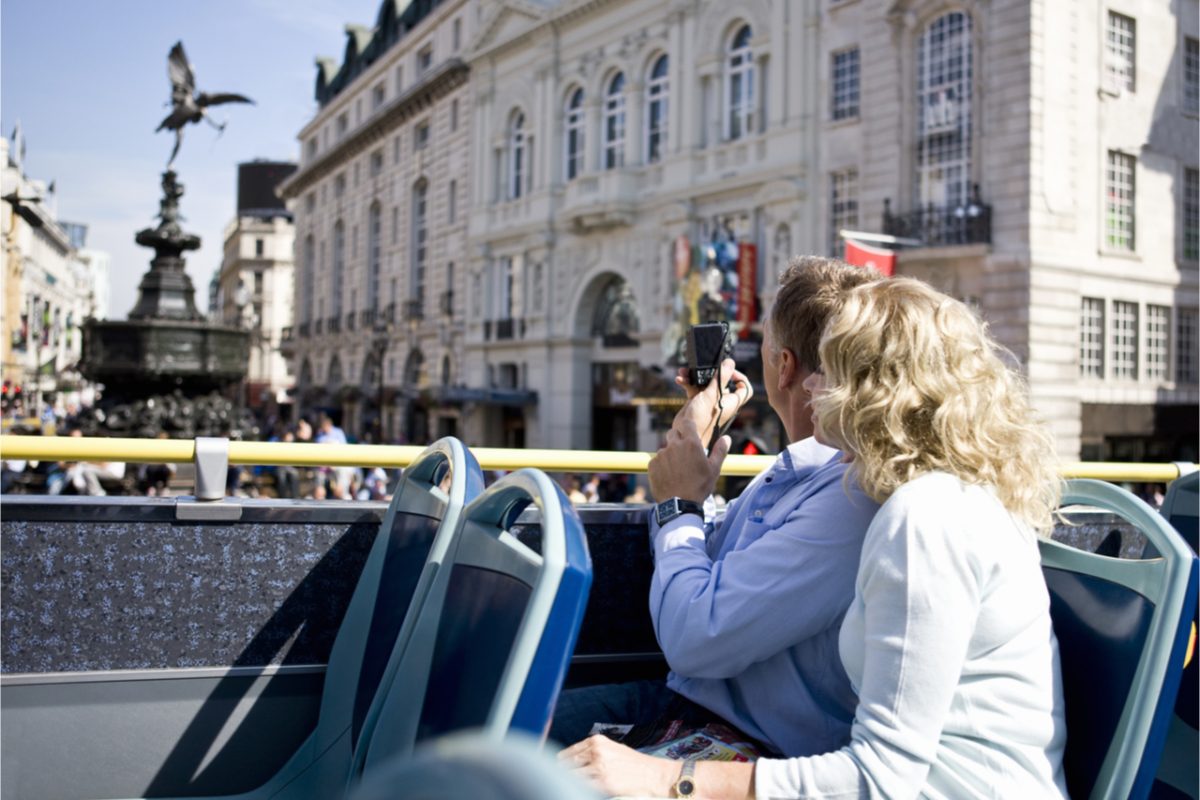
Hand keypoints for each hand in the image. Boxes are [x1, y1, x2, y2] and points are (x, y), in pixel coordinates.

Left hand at [559, 735, 676, 797]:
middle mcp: (596, 751)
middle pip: (566, 765)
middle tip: (560, 781)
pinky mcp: (603, 783)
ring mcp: (599, 767)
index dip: (561, 763)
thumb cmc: (633, 764)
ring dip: (569, 783)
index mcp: (597, 741)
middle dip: (562, 774)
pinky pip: (581, 787)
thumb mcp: (612, 749)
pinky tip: (578, 790)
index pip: (568, 753)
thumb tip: (570, 761)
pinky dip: (577, 789)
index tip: (558, 770)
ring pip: (571, 777)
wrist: (653, 775)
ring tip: (569, 786)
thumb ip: (592, 751)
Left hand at [648, 416, 729, 502]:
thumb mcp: (714, 469)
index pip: (686, 423)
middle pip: (673, 433)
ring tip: (677, 470)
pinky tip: (669, 476)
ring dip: (670, 454)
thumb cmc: (699, 486)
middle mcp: (674, 445)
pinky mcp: (652, 464)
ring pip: (665, 448)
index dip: (688, 427)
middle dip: (678, 439)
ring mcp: (661, 454)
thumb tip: (726, 438)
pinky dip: (661, 465)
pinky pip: (657, 460)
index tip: (690, 433)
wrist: (679, 505)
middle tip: (684, 454)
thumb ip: (720, 451)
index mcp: (691, 444)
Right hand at [674, 359, 752, 446]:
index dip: (740, 378)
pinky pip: (694, 388)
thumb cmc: (702, 419)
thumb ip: (721, 378)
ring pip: (705, 383)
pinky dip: (688, 383)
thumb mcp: (712, 395)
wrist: (686, 434)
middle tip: (703, 366)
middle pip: (721, 381)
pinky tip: (680, 380)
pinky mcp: (697, 401)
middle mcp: (721, 400)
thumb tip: (730, 363)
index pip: (744, 389)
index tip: (729, 371)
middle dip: (710, 372)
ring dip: (695, 376)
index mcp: (731, 401)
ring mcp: (709, 401)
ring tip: (684, 371)